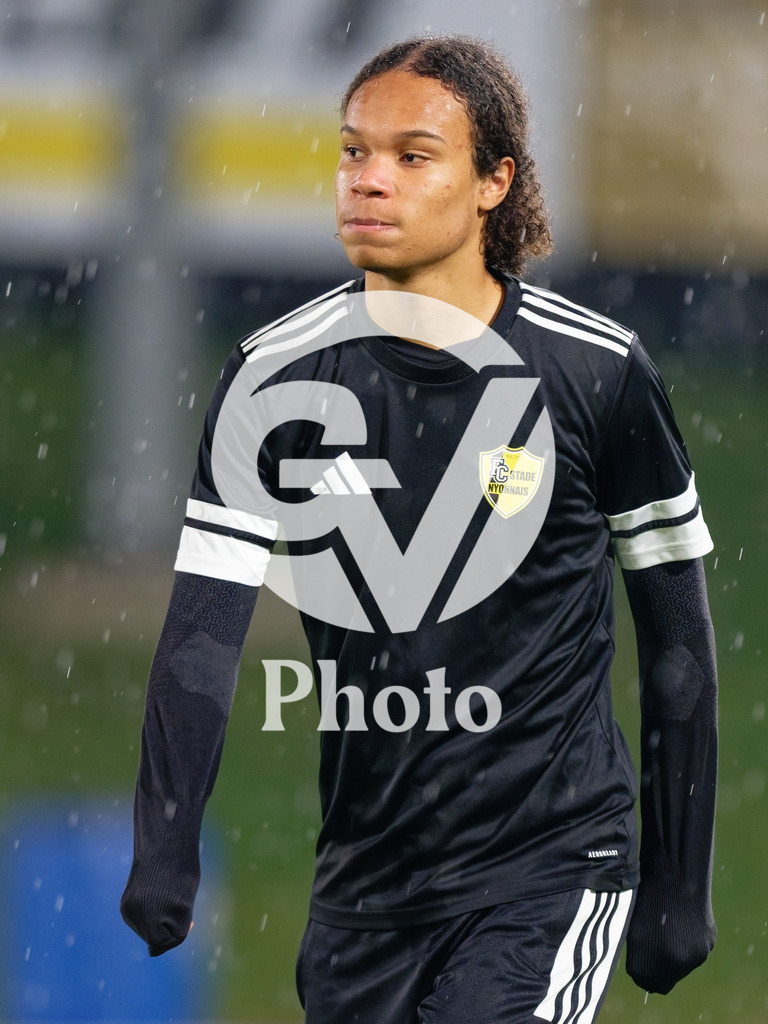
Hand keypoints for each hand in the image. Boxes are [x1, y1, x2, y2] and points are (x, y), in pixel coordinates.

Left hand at [625, 877, 715, 993]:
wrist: (675, 873)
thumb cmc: (645, 895)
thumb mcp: (632, 927)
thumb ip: (638, 953)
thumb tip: (644, 968)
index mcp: (652, 960)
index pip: (645, 981)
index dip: (642, 971)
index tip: (640, 959)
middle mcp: (677, 964)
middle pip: (665, 978)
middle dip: (658, 966)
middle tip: (652, 945)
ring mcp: (696, 955)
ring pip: (681, 966)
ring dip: (674, 955)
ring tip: (667, 928)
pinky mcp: (709, 943)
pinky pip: (694, 952)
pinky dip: (687, 943)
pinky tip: (681, 922)